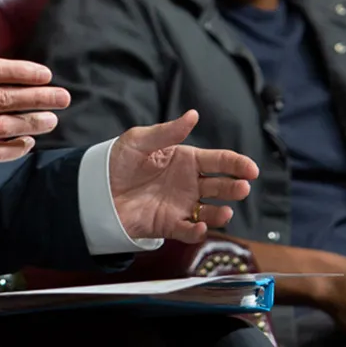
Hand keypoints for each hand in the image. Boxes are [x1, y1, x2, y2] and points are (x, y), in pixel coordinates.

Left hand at [108, 110, 258, 242]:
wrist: (94, 191)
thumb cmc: (117, 162)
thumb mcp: (139, 141)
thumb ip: (167, 132)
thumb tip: (193, 115)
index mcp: (186, 160)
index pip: (219, 161)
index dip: (237, 164)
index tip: (251, 170)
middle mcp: (189, 183)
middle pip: (220, 185)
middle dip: (234, 187)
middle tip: (242, 188)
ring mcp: (181, 205)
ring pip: (210, 211)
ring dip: (220, 213)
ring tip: (225, 212)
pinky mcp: (169, 224)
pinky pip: (188, 230)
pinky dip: (197, 231)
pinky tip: (199, 226)